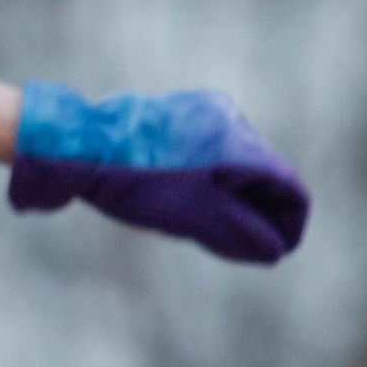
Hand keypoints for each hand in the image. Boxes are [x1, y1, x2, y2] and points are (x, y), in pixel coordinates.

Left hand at [8, 86, 308, 265]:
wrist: (78, 146)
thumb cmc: (136, 181)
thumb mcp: (193, 217)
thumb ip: (239, 234)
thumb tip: (274, 250)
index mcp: (238, 142)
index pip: (289, 188)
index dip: (288, 226)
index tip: (272, 252)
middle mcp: (230, 120)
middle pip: (267, 177)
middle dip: (258, 214)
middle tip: (232, 246)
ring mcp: (206, 114)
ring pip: (240, 168)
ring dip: (234, 200)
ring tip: (199, 223)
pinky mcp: (183, 117)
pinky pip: (215, 157)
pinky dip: (212, 184)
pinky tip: (182, 201)